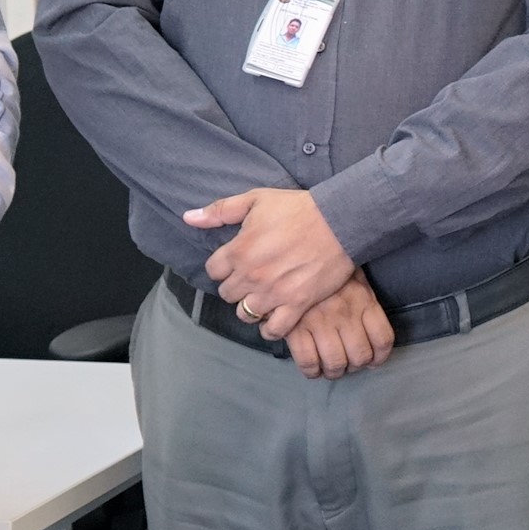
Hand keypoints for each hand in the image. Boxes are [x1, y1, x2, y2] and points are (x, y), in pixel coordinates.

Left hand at [184, 186, 357, 331]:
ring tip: (263, 297)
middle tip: (252, 278)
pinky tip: (274, 317)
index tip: (236, 262)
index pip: (213, 271)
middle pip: (228, 294)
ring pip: (246, 314)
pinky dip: (271, 327)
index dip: (224, 266)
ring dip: (251, 306)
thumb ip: (220, 211)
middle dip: (236, 286)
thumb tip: (188, 218)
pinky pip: (273, 329)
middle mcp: (251, 276)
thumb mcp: (256, 200)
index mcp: (238, 251)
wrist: (340, 222)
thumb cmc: (298, 208)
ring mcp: (273, 293)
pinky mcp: (296, 304)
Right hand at [283, 272, 392, 378]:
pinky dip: (312, 372)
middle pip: (360, 356)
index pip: (383, 339)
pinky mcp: (295, 329)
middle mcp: (345, 314)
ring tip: (331, 368)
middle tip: (348, 363)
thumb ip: (365, 300)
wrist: (291, 256)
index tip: (373, 361)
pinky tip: (313, 369)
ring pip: (336, 363)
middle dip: (356, 366)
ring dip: (335, 372)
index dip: (380, 357)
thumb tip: (370, 330)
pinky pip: (308, 362)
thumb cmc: (326, 267)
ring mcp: (320, 323)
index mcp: (363, 300)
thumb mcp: (353, 275)